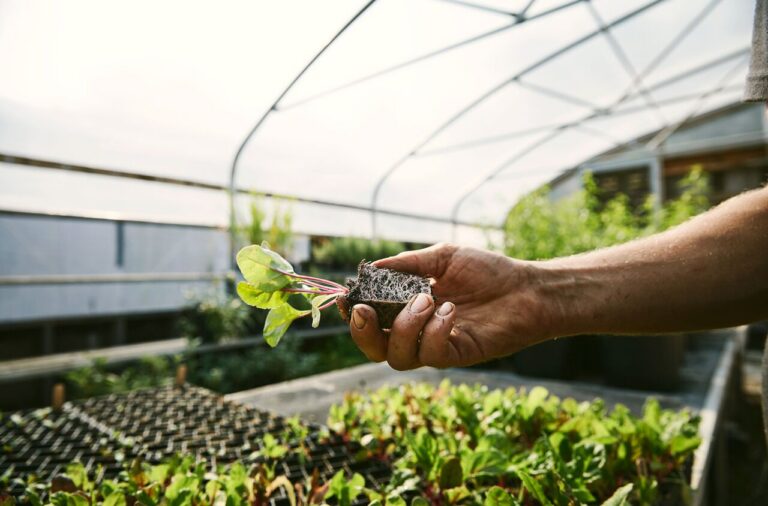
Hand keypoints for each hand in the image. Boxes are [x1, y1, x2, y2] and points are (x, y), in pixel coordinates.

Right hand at [348, 243, 555, 369]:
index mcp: (408, 309)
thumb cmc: (487, 271)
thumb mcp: (441, 258)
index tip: (345, 297)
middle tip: (365, 311)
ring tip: (428, 299)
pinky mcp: (458, 355)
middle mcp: (417, 332)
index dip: (353, 314)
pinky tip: (450, 311)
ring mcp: (436, 346)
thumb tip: (370, 268)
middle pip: (375, 349)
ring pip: (399, 356)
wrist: (527, 287)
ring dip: (405, 327)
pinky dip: (434, 332)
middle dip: (363, 332)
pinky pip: (432, 355)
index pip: (371, 320)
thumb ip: (406, 265)